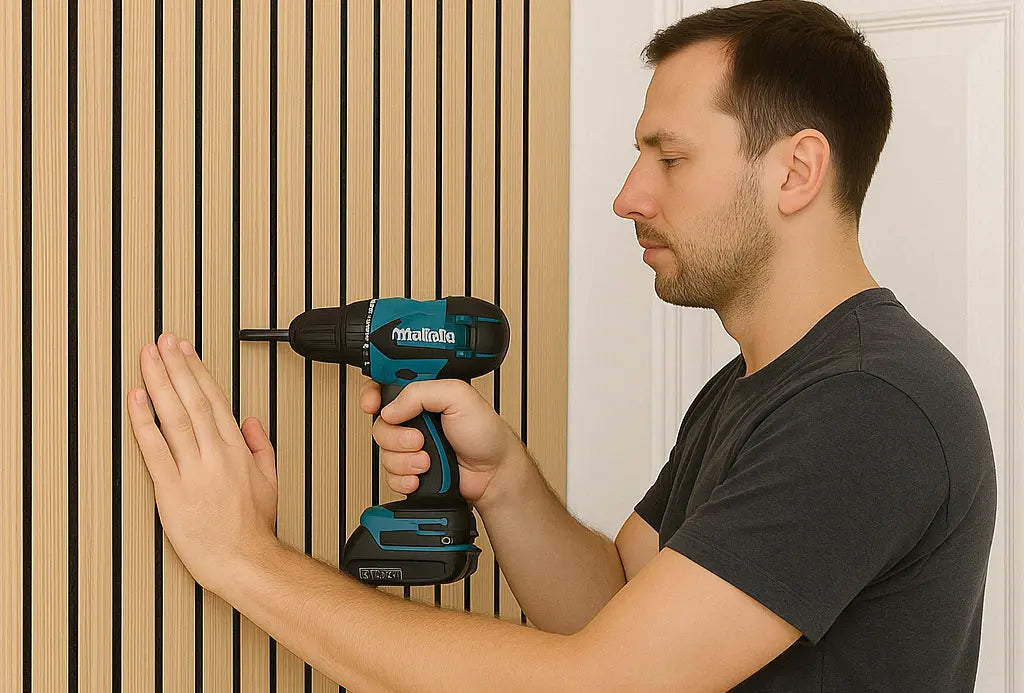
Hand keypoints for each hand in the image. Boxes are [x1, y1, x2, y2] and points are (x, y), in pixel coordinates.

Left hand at [126, 332, 279, 594]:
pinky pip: (156, 450)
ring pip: (174, 417)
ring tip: (147, 358)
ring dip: (160, 383)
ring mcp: (193, 471)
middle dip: (176, 366)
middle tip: (161, 341)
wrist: (245, 562)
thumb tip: (252, 422)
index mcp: (237, 450)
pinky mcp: (171, 492)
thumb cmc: (254, 529)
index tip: (184, 350)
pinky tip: (137, 400)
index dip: (197, 371)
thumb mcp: (270, 481)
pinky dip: (145, 423)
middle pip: (192, 400)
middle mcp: (215, 455)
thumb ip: (261, 447)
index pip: (214, 400)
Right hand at [359, 379, 521, 509]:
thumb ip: (421, 392)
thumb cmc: (485, 433)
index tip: (372, 404)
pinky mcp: (411, 469)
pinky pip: (390, 475)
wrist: (493, 473)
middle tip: (419, 440)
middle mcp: (414, 419)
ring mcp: (411, 446)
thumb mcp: (458, 396)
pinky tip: (421, 475)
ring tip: (427, 460)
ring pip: (383, 452)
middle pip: (380, 424)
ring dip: (404, 459)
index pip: (385, 387)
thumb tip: (391, 408)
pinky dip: (404, 477)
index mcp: (423, 395)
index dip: (372, 395)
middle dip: (396, 437)